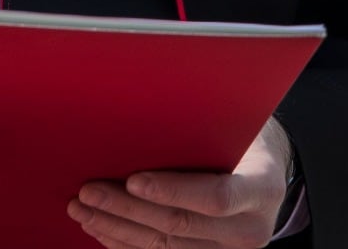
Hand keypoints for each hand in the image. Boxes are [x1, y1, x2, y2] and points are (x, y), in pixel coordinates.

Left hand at [68, 117, 291, 247]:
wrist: (263, 172)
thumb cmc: (243, 137)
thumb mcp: (237, 126)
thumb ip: (205, 128)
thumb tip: (145, 111)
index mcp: (262, 188)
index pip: (216, 197)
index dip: (172, 191)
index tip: (133, 179)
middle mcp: (250, 229)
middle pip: (180, 225)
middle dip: (128, 208)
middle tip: (89, 191)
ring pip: (165, 246)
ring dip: (118, 227)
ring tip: (83, 208)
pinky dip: (127, 243)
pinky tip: (101, 228)